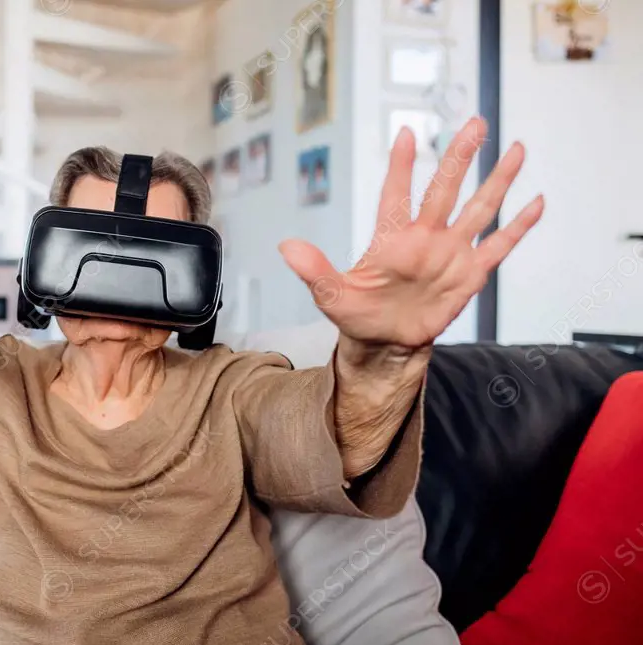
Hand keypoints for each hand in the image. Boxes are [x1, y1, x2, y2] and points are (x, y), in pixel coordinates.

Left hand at [278, 117, 543, 348]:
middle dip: (459, 157)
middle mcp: (424, 237)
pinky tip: (535, 202)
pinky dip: (517, 227)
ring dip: (497, 180)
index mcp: (390, 239)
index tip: (405, 133)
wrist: (386, 342)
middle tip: (475, 124)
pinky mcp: (469, 274)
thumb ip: (314, 270)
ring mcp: (450, 252)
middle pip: (445, 189)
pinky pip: (498, 246)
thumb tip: (286, 247)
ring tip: (515, 149)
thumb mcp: (331, 295)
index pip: (396, 194)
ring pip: (478, 208)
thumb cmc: (358, 315)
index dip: (400, 166)